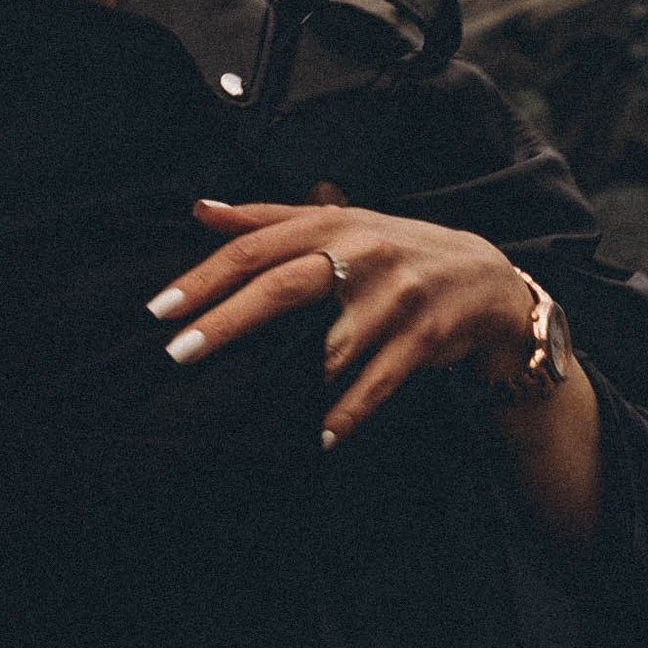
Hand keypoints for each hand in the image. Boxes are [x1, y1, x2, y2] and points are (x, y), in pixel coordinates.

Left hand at [151, 196, 537, 446]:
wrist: (485, 278)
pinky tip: (318, 436)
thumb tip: (199, 211)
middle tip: (178, 351)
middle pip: (282, 287)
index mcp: (333, 224)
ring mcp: (394, 300)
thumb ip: (267, 219)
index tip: (161, 308)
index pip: (256, 248)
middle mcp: (362, 256)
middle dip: (226, 322)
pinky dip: (346, 414)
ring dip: (286, 381)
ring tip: (242, 405)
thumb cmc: (396, 249)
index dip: (205, 277)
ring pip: (329, 347)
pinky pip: (375, 385)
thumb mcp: (340, 222)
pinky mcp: (421, 340)